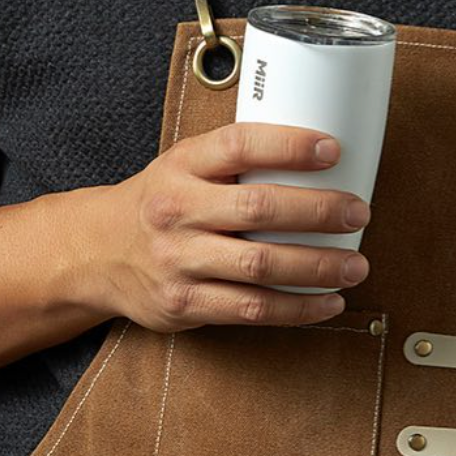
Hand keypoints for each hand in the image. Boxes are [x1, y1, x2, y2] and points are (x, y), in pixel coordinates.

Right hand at [70, 123, 371, 332]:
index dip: (289, 145)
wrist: (97, 252)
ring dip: (317, 267)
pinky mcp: (185, 305)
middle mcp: (178, 210)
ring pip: (260, 266)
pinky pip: (251, 310)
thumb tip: (317, 150)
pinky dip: (296, 309)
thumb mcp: (184, 162)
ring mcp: (179, 261)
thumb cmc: (161, 199)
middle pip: (258, 209)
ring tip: (356, 264)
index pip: (239, 145)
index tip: (333, 148)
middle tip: (358, 212)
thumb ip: (236, 158)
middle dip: (318, 212)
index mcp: (182, 165)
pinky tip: (328, 302)